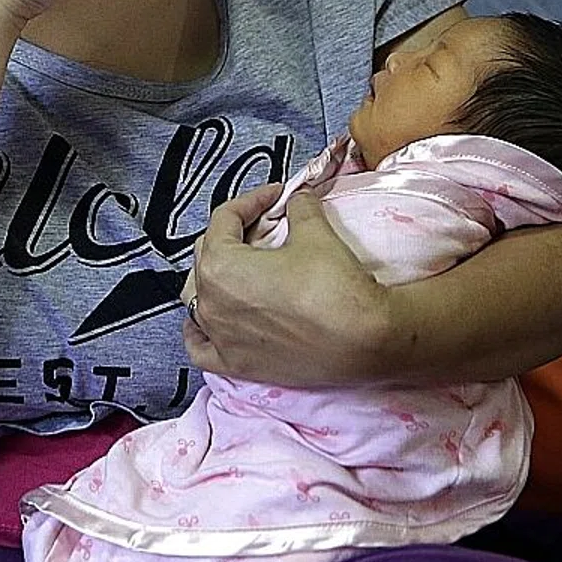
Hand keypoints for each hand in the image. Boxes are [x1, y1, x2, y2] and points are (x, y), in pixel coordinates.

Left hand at [181, 185, 392, 386]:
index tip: (274, 197)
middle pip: (208, 255)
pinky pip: (200, 346)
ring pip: (198, 298)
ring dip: (215, 276)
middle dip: (235, 234)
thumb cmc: (335, 289)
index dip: (253, 201)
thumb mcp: (315, 232)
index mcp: (220, 266)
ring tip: (238, 267)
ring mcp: (220, 336)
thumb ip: (299, 207)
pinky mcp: (236, 364)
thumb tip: (298, 199)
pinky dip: (199, 330)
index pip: (225, 219)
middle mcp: (211, 303)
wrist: (363, 341)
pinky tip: (207, 321)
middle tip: (264, 225)